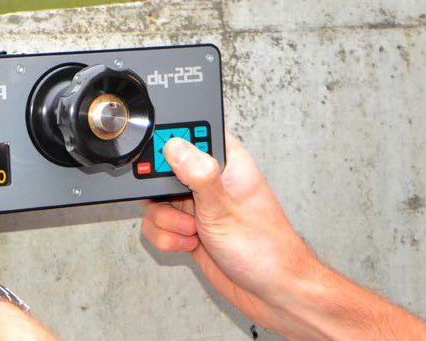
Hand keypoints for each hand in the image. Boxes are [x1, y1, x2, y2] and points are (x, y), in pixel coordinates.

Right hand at [141, 133, 320, 334]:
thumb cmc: (265, 248)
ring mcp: (196, 204)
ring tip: (192, 231)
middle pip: (163, 168)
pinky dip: (166, 238)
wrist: (271, 293)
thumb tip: (174, 146)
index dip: (172, 142)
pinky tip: (189, 244)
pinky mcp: (186, 227)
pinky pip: (157, 224)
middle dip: (161, 193)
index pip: (192, 132)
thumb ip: (199, 174)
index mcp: (227, 161)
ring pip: (155, 199)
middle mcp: (209, 179)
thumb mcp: (225, 207)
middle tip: (181, 205)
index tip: (169, 166)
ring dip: (166, 220)